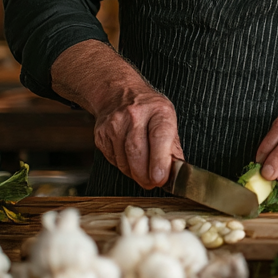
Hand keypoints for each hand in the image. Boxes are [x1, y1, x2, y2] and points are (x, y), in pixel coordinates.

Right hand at [51, 40, 183, 189]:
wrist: (118, 93)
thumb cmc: (148, 109)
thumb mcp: (168, 120)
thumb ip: (173, 147)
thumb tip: (176, 171)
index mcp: (158, 111)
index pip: (159, 136)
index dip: (159, 160)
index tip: (160, 178)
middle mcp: (135, 115)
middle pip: (137, 150)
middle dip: (145, 174)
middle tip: (152, 183)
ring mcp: (115, 124)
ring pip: (123, 159)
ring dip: (134, 173)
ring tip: (143, 172)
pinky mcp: (101, 134)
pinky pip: (113, 159)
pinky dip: (123, 166)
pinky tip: (130, 161)